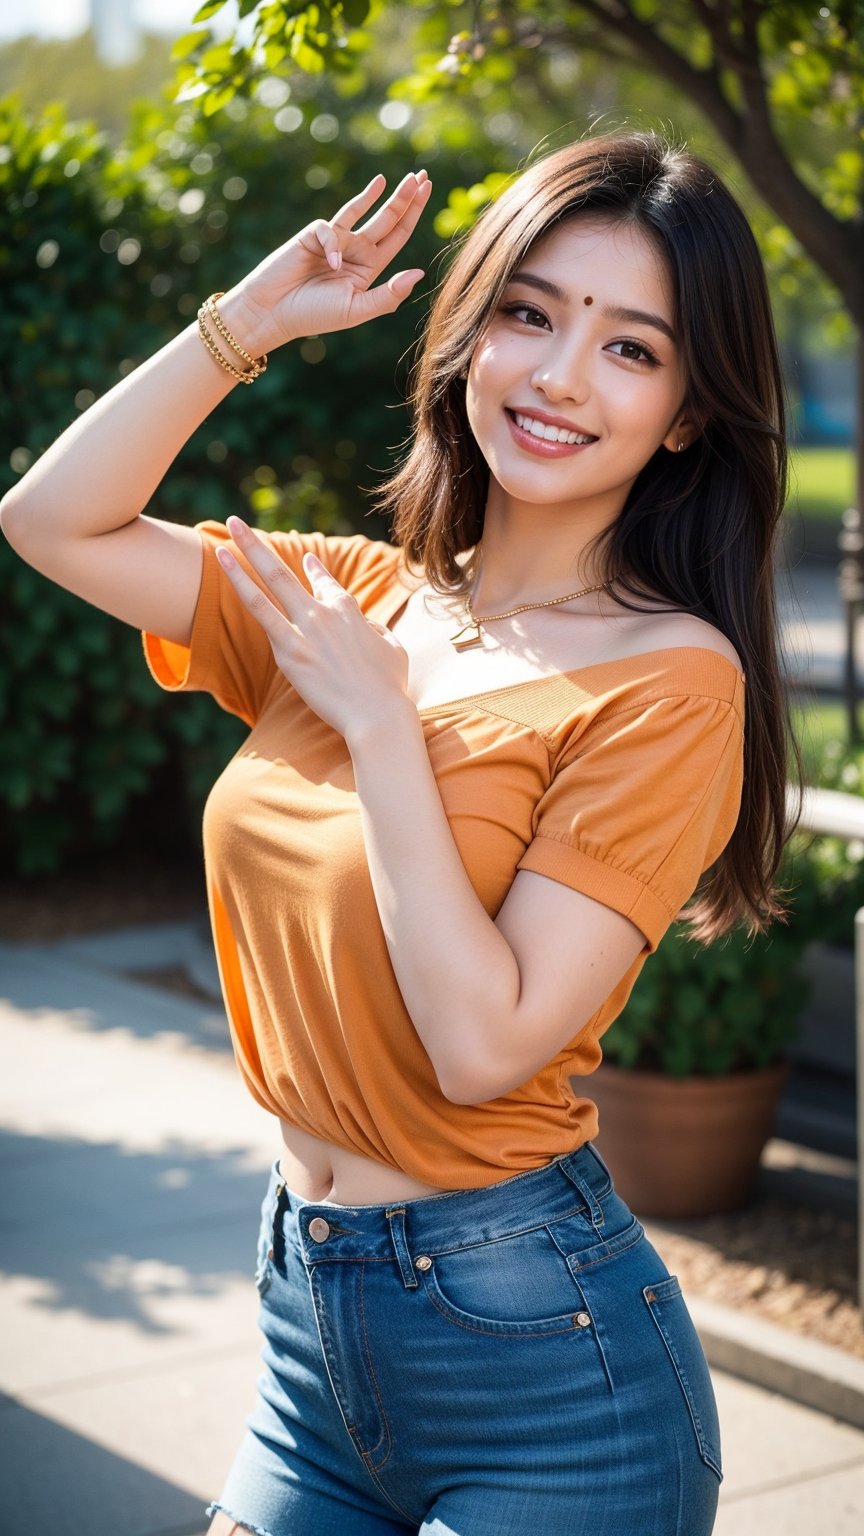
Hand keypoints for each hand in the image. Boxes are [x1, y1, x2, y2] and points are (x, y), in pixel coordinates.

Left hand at [215, 516, 411, 741]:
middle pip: (283, 572)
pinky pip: (262, 614)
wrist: (379, 714)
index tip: (305, 559)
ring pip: (268, 586)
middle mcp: (325, 612)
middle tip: (235, 522)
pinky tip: (225, 573)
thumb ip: (375, 630)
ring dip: (243, 559)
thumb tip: (364, 625)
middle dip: (256, 545)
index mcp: (350, 610)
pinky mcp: (290, 652)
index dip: (314, 570)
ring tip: (223, 539)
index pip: (325, 584)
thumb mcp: (393, 648)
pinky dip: (243, 589)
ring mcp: (306, 629)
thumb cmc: (390, 687)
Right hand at [229, 171, 431, 351]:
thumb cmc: (314, 315)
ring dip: (380, 196)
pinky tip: (331, 264)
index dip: (413, 213)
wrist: (273, 313)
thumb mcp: (357, 309)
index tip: (427, 189)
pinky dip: (332, 245)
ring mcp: (333, 240)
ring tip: (396, 180)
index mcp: (369, 267)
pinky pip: (328, 230)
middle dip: (404, 197)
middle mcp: (354, 250)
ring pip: (360, 211)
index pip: (397, 235)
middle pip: (386, 218)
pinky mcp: (312, 235)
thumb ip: (389, 295)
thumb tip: (419, 272)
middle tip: (422, 177)